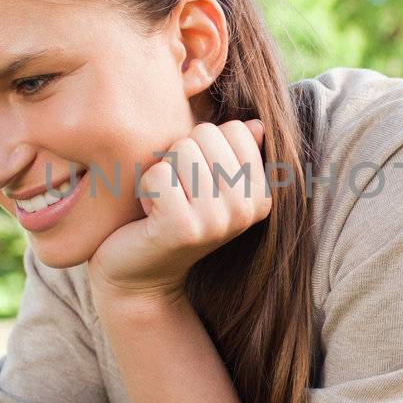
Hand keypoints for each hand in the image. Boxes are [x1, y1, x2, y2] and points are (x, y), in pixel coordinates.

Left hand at [89, 118, 269, 305]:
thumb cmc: (172, 217)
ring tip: (165, 204)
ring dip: (163, 173)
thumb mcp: (208, 183)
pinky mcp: (183, 228)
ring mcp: (217, 220)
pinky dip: (145, 189)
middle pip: (206, 134)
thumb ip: (232, 153)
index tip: (197, 181)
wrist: (142, 277)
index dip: (204, 146)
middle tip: (178, 193)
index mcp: (261, 195)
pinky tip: (151, 215)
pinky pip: (158, 174)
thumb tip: (256, 124)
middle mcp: (247, 209)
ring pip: (181, 150)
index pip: (234, 129)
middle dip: (181, 156)